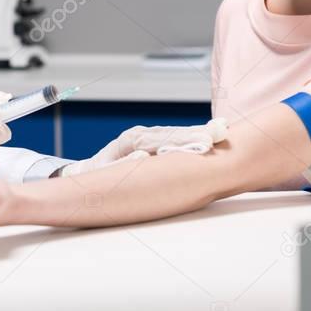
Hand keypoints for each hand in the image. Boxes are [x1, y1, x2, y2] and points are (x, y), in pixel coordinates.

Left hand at [61, 119, 228, 176]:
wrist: (89, 172)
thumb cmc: (97, 177)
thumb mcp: (104, 173)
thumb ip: (122, 165)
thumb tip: (144, 156)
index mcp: (131, 140)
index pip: (160, 138)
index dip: (182, 140)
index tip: (202, 142)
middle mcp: (142, 135)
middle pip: (173, 133)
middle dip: (195, 134)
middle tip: (219, 136)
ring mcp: (150, 137)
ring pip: (177, 134)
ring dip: (199, 134)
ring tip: (222, 134)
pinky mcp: (156, 142)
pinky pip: (178, 138)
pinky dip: (195, 137)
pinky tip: (215, 136)